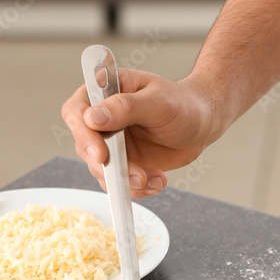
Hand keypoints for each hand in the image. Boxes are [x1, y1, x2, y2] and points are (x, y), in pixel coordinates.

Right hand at [61, 68, 218, 197]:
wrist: (202, 123)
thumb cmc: (182, 104)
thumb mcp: (158, 102)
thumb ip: (126, 107)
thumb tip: (92, 117)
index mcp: (104, 92)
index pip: (77, 112)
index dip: (84, 135)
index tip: (101, 154)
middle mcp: (102, 118)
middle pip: (85, 147)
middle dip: (109, 166)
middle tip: (136, 175)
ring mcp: (111, 142)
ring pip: (101, 169)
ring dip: (126, 180)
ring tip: (154, 179)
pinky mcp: (123, 162)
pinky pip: (118, 181)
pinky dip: (137, 188)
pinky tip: (157, 181)